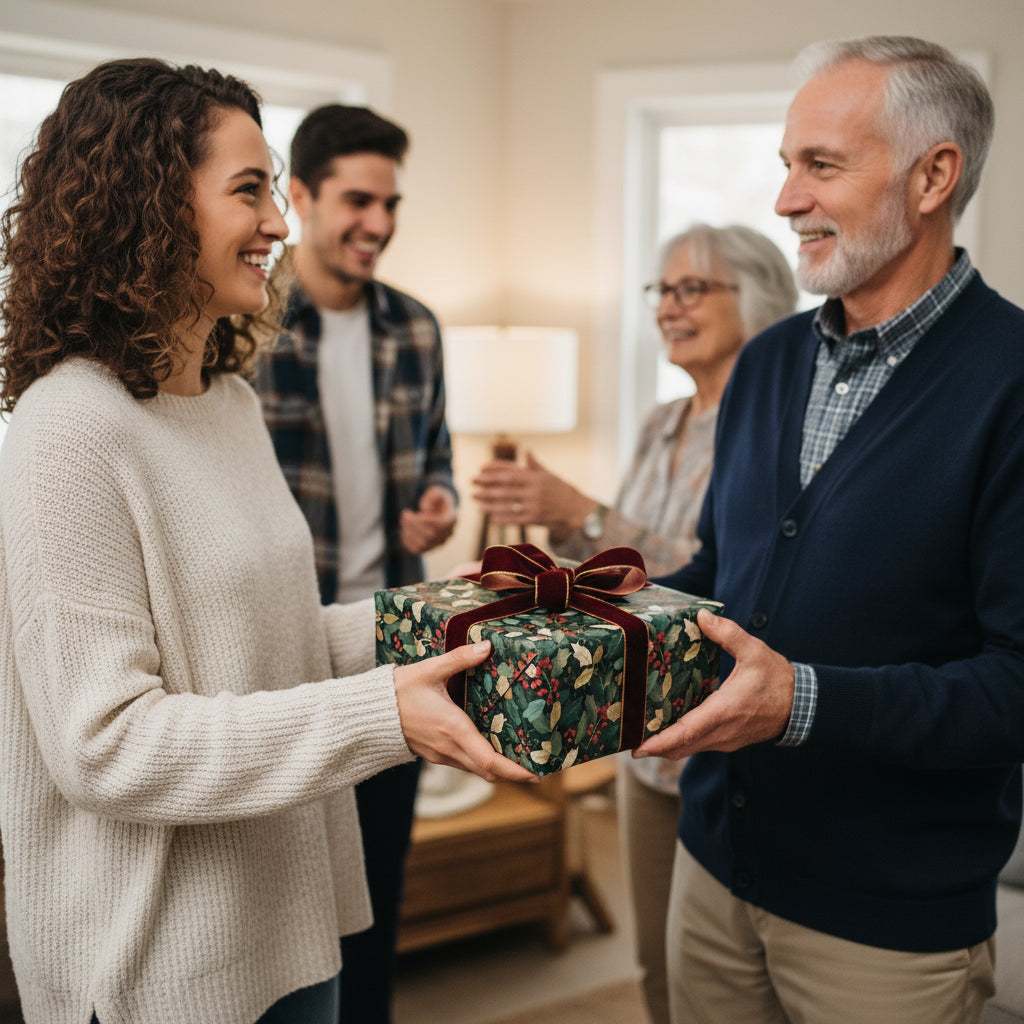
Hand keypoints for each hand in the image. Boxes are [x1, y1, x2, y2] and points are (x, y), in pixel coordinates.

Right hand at [393, 641, 536, 782]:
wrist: (367, 714)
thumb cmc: (397, 691)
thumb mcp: (430, 670)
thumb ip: (460, 659)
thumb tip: (487, 646)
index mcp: (453, 729)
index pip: (490, 761)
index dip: (515, 771)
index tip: (536, 775)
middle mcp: (449, 748)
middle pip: (488, 772)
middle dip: (513, 773)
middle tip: (536, 766)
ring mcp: (440, 754)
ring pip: (475, 770)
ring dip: (497, 768)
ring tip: (518, 757)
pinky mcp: (433, 754)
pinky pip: (463, 764)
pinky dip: (480, 762)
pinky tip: (488, 747)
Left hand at [400, 485, 456, 555]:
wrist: (437, 510)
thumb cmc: (436, 499)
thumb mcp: (436, 491)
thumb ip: (432, 496)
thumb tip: (425, 509)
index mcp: (451, 519)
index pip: (440, 525)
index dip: (425, 520)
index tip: (414, 511)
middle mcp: (447, 534)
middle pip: (430, 535)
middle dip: (413, 525)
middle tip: (404, 513)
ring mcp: (438, 543)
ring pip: (422, 544)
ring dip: (409, 532)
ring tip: (404, 520)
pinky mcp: (428, 548)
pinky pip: (417, 549)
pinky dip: (407, 540)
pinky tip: (404, 529)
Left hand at [471, 451, 593, 533]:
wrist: (576, 509)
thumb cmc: (560, 489)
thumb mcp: (548, 475)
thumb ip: (534, 465)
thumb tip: (526, 450)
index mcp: (535, 477)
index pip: (511, 471)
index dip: (494, 469)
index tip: (480, 468)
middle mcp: (534, 489)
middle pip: (505, 487)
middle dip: (487, 484)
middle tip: (472, 482)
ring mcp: (534, 504)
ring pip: (507, 503)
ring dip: (489, 502)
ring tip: (476, 500)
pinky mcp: (535, 518)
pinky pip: (514, 519)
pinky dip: (502, 518)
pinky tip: (490, 517)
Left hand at [634, 609, 795, 759]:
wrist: (802, 705)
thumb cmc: (777, 679)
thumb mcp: (754, 651)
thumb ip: (727, 633)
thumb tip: (702, 616)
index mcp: (725, 711)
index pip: (687, 732)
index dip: (660, 742)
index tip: (638, 748)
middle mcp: (722, 731)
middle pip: (681, 747)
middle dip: (653, 747)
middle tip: (626, 740)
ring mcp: (726, 740)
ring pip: (689, 748)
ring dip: (666, 745)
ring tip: (641, 733)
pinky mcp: (728, 740)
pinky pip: (699, 744)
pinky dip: (681, 740)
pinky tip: (668, 727)